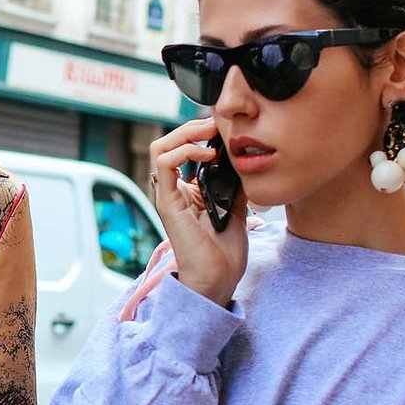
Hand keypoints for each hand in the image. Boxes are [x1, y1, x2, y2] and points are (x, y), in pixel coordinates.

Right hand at [148, 119, 248, 306]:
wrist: (218, 278)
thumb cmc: (224, 251)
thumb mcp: (236, 208)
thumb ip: (235, 185)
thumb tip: (244, 162)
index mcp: (187, 191)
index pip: (182, 149)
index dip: (199, 133)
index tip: (223, 130)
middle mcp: (174, 190)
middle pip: (168, 143)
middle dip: (192, 127)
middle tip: (216, 126)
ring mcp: (168, 196)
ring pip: (159, 147)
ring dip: (186, 134)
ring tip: (210, 136)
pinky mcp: (167, 203)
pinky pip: (165, 163)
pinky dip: (185, 150)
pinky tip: (206, 154)